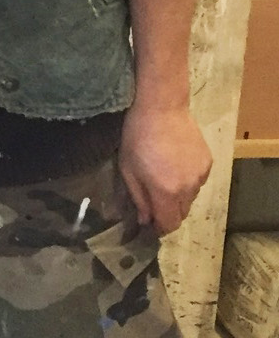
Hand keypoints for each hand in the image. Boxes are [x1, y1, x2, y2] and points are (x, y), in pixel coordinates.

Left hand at [119, 91, 212, 235]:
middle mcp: (188, 188)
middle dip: (167, 214)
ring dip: (178, 198)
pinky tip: (175, 167)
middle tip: (153, 202)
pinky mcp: (208, 164)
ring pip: (191, 199)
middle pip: (181, 214)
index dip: (160, 228)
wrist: (162, 109)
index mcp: (166, 192)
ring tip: (163, 179)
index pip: (169, 224)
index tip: (150, 226)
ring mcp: (201, 176)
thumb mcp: (128, 170)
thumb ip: (139, 198)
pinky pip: (197, 183)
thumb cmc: (137, 138)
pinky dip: (187, 182)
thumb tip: (145, 221)